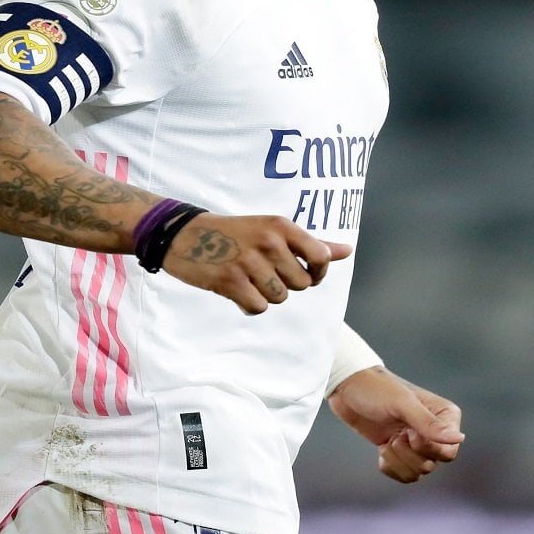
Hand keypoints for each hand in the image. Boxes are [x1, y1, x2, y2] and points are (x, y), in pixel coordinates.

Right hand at [158, 214, 351, 314]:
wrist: (185, 235)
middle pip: (301, 284)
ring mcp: (249, 262)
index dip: (317, 273)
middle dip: (286, 285)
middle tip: (264, 273)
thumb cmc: (235, 234)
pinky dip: (249, 305)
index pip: (321, 257)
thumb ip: (311, 243)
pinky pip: (258, 308)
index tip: (304, 273)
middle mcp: (269, 241)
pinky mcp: (230, 281)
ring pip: (280, 298)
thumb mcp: (273, 230)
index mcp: (281, 226)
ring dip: (266, 295)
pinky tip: (237, 290)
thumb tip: (348, 251)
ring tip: (248, 279)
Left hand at [328, 367, 463, 482]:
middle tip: (396, 437)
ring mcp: (417, 442)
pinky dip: (390, 467)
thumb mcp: (402, 404)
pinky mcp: (400, 451)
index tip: (409, 433)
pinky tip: (382, 449)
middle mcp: (435, 431)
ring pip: (418, 473)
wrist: (348, 389)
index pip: (449, 452)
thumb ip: (429, 423)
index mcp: (445, 416)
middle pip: (432, 465)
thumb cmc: (377, 389)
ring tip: (387, 442)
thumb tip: (459, 439)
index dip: (427, 449)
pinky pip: (404, 475)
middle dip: (409, 455)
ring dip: (398, 461)